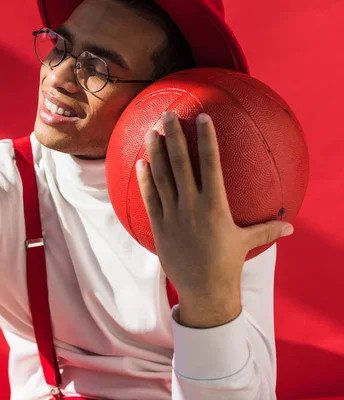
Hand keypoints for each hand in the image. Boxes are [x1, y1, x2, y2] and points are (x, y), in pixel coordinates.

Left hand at [135, 111, 292, 327]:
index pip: (211, 164)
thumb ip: (266, 229)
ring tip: (152, 131)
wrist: (203, 290)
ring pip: (162, 177)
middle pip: (181, 163)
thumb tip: (291, 226)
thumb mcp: (246, 242)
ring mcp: (173, 214)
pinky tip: (141, 162)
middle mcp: (192, 205)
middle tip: (168, 115)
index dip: (206, 139)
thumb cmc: (227, 264)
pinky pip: (149, 197)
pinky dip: (145, 179)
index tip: (203, 118)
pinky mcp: (158, 226)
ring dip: (156, 152)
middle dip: (174, 136)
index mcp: (215, 204)